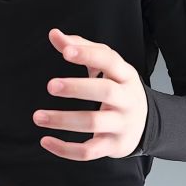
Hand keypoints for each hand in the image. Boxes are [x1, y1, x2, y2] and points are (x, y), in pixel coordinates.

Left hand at [32, 28, 147, 159]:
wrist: (147, 124)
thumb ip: (81, 48)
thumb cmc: (118, 89)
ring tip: (38, 116)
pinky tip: (46, 141)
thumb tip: (53, 34)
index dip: (88, 54)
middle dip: (77, 88)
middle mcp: (126, 99)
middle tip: (51, 85)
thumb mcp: (107, 68)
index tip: (65, 52)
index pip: (109, 60)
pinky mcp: (113, 146)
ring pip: (93, 122)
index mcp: (125, 75)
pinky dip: (66, 149)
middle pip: (104, 91)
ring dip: (63, 120)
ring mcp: (121, 124)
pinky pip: (89, 151)